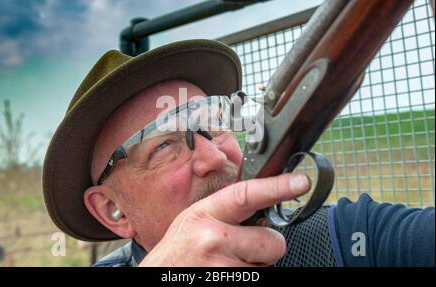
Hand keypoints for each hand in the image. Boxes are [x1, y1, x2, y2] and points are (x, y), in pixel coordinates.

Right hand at [139, 173, 309, 265]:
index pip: (246, 195)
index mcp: (206, 213)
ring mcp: (220, 266)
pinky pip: (257, 280)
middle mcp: (213, 238)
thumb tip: (263, 201)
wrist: (160, 275)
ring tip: (227, 264)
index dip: (276, 187)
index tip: (300, 181)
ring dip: (254, 267)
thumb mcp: (194, 220)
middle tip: (244, 250)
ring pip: (267, 268)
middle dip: (267, 248)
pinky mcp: (228, 283)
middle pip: (271, 242)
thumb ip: (225, 210)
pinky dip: (247, 278)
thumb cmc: (178, 250)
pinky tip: (226, 273)